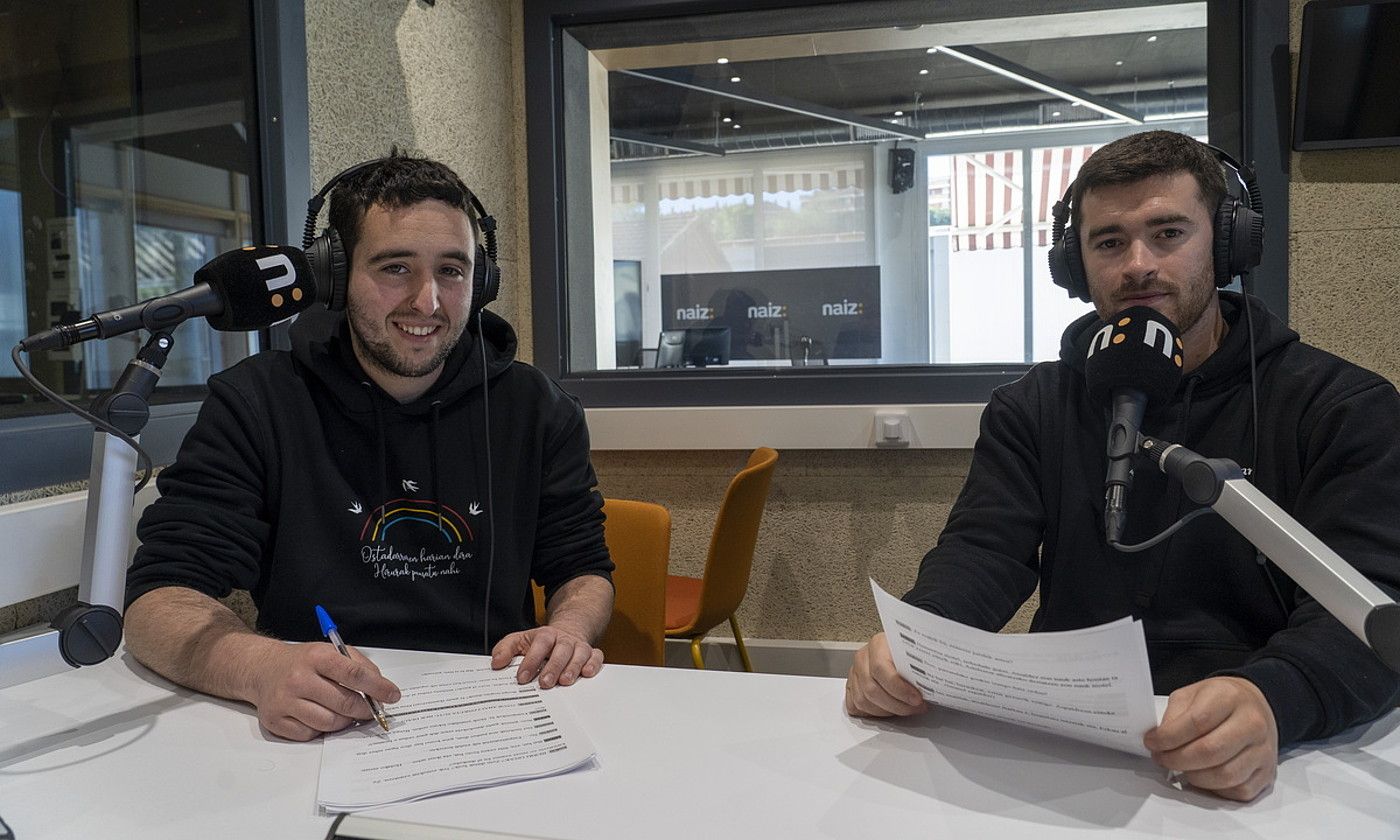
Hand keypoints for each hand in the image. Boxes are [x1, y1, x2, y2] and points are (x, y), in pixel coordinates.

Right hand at [245, 641, 400, 740]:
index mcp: (316, 657)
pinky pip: (310, 734)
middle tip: (370, 709)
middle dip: (364, 709)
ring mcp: (285, 701)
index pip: (354, 674)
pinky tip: (318, 715)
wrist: (263, 669)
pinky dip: (321, 729)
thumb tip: (382, 688)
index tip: (392, 695)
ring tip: (343, 711)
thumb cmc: (303, 662)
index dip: (378, 687)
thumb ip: (359, 666)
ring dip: (344, 721)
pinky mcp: (276, 721)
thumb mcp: (331, 652)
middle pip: (344, 703)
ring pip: (329, 723)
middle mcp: (298, 679)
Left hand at [491, 625, 602, 688]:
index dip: (531, 660)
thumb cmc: (541, 642)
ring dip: (573, 668)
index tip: (522, 678)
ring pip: (579, 654)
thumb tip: (496, 663)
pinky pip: (596, 657)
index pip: (539, 644)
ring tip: (564, 682)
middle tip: (544, 683)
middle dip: (553, 667)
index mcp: (546, 635)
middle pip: (561, 650)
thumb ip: (505, 650)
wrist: (567, 632)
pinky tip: (587, 674)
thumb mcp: (520, 641)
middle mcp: (564, 640)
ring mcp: (579, 647)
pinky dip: (593, 664)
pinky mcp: (591, 654)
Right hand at [844, 632, 926, 716]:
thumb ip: (920, 668)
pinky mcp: (851, 686)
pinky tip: (887, 710)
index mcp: (878, 645)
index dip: (900, 689)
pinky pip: (855, 706)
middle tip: (915, 707)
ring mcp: (855, 673)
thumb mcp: (916, 653)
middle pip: (871, 689)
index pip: (881, 669)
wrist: (898, 649)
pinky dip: (871, 713)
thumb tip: (935, 686)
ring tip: (905, 709)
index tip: (917, 699)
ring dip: (886, 711)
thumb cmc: (907, 652)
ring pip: (863, 701)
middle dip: (897, 705)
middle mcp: (863, 658)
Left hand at [1144, 676, 1277, 801]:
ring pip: (1225, 776)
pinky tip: (1204, 776)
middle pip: (1210, 752)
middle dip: (1177, 760)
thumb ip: (1174, 715)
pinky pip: (1239, 790)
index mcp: (1229, 697)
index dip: (1168, 738)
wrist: (1255, 705)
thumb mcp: (1191, 694)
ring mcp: (1263, 750)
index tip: (1153, 742)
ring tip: (1181, 767)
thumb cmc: (1220, 700)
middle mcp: (1252, 723)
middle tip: (1162, 758)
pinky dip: (1215, 789)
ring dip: (1194, 777)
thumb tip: (1159, 741)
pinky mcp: (1267, 772)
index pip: (1196, 722)